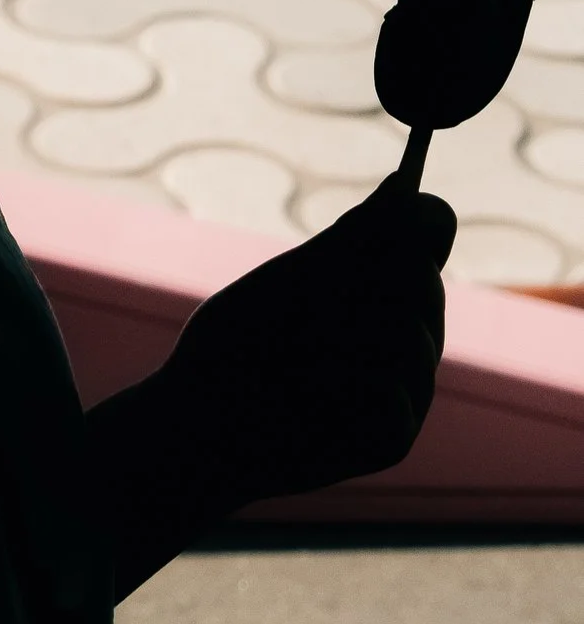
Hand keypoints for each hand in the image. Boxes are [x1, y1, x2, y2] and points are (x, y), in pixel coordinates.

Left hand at [158, 177, 454, 507]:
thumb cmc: (235, 346)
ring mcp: (404, 393)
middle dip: (369, 281)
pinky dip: (345, 389)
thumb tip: (403, 185)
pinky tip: (308, 402)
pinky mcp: (393, 438)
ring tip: (295, 355)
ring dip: (350, 336)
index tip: (395, 215)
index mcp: (378, 291)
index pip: (426, 236)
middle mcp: (403, 340)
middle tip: (312, 301)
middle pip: (423, 282)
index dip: (417, 224)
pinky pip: (394, 393)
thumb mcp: (292, 283)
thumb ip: (352, 242)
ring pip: (413, 337)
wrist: (196, 426)